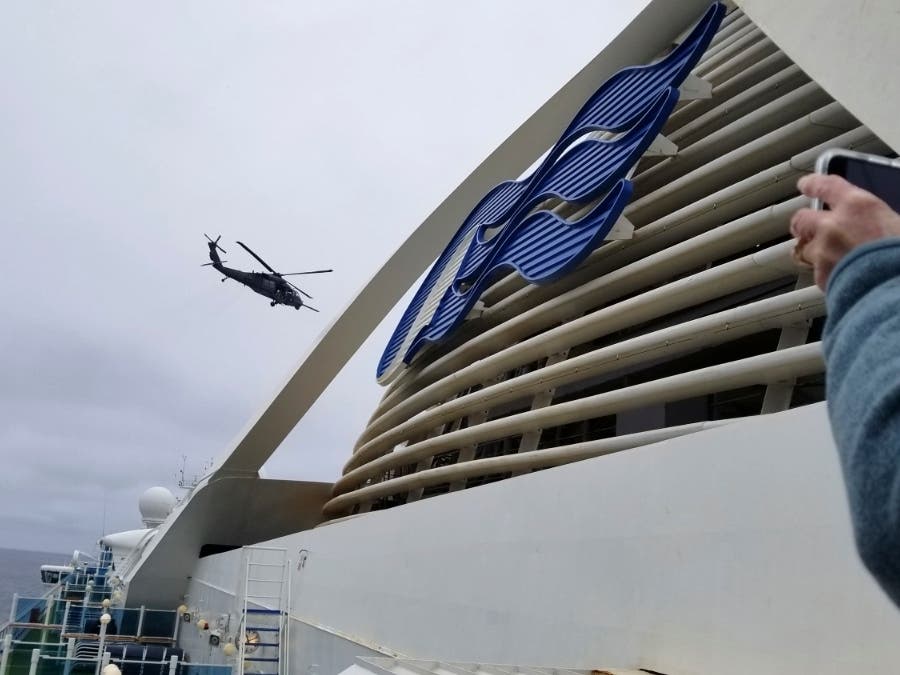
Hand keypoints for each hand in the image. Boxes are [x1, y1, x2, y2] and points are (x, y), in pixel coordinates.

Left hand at [791, 173, 899, 289]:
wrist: (897, 291)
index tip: (805, 185)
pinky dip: (827, 274)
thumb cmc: (899, 254)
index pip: (825, 186)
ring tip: (833, 259)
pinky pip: (818, 273)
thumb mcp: (897, 224)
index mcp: (858, 205)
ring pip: (806, 249)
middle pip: (802, 220)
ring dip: (816, 252)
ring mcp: (823, 252)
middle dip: (803, 224)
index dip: (813, 184)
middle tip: (807, 228)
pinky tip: (843, 277)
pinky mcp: (820, 276)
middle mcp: (833, 226)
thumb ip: (876, 219)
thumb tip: (872, 222)